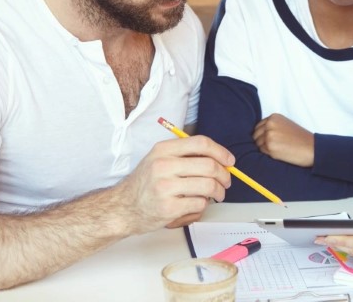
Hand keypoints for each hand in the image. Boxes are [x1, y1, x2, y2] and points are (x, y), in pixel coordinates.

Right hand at [116, 136, 233, 232]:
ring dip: (218, 192)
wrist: (122, 208)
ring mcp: (165, 187)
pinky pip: (200, 204)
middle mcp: (163, 166)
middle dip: (225, 175)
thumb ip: (186, 155)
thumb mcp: (159, 159)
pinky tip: (196, 204)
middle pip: (209, 166)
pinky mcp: (168, 208)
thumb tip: (220, 158)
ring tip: (216, 195)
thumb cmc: (145, 184)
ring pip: (208, 186)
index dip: (221, 152)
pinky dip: (204, 205)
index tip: (230, 161)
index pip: (201, 143)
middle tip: (226, 182)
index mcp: (163, 150)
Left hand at [253, 113, 314, 166]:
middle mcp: (270, 124)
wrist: (311, 148)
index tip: (271, 140)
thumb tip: (258, 134)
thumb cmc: (300, 138)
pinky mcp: (270, 147)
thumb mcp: (285, 125)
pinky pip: (261, 152)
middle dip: (262, 142)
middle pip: (256, 135)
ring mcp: (269, 135)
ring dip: (265, 149)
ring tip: (279, 149)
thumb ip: (272, 126)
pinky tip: (279, 153)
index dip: (263, 135)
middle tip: (275, 146)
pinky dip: (268, 154)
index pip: (258, 127)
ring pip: (258, 144)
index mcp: (274, 117)